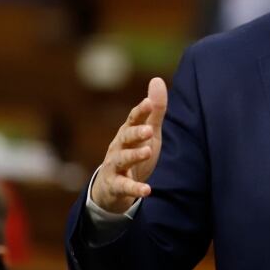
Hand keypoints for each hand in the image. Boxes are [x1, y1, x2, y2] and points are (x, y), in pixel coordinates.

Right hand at [91, 78, 167, 213]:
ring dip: (133, 156)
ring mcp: (114, 166)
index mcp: (127, 132)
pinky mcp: (115, 186)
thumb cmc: (134, 152)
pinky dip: (135, 188)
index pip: (132, 119)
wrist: (112, 187)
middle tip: (149, 130)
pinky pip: (124, 187)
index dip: (140, 111)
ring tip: (147, 152)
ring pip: (121, 160)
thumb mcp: (148, 132)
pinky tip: (147, 190)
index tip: (148, 102)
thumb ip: (155, 110)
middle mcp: (118, 147)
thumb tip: (157, 79)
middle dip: (135, 133)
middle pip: (125, 138)